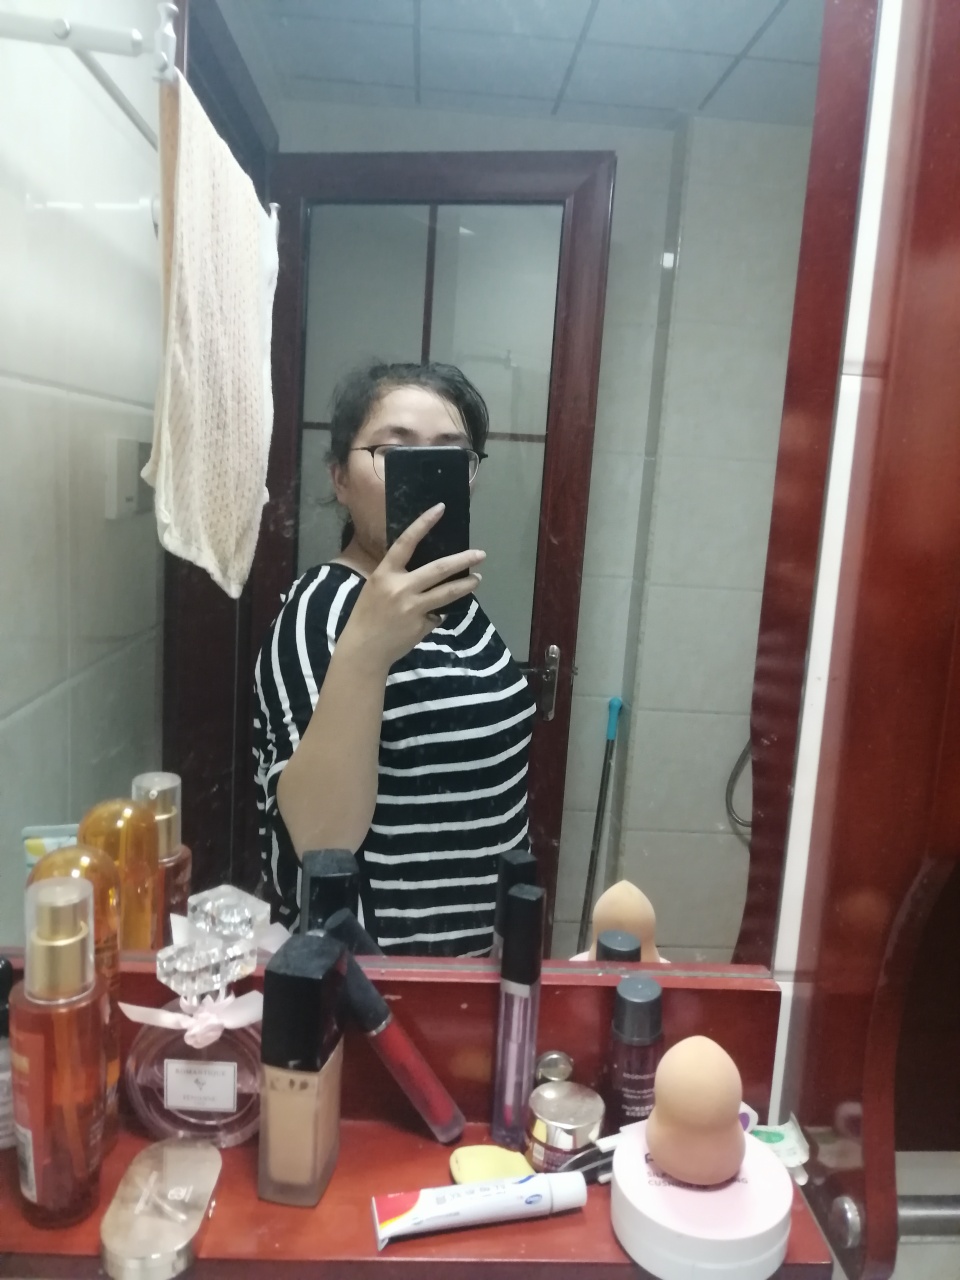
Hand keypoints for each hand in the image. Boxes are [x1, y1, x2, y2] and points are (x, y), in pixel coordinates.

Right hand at [339, 505, 484, 671]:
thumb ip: (397, 577)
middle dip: (463, 560)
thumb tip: (427, 572)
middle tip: (480, 554)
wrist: (363, 649)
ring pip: (447, 592)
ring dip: (466, 585)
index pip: (406, 542)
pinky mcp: (422, 625)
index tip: (440, 509)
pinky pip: (437, 614)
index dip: (423, 524)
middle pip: (439, 569)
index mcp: (384, 574)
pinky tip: (431, 616)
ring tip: (477, 580)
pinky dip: (438, 613)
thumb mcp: (376, 588)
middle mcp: (400, 588)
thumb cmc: (367, 615)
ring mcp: (413, 607)